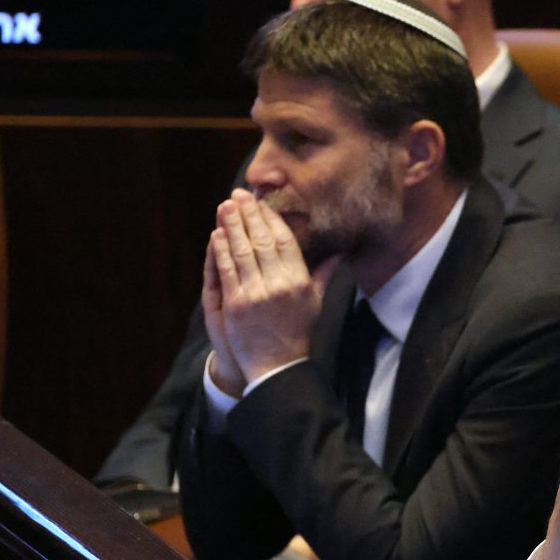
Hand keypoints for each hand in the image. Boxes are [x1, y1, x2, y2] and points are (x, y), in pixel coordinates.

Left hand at [206, 188, 340, 385]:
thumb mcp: (316, 302)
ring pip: (242, 250)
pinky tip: (218, 233)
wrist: (278, 366)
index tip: (261, 203)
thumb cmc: (298, 332)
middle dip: (249, 215)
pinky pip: (227, 269)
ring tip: (226, 206)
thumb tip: (341, 252)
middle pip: (263, 240)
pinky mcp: (236, 304)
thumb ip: (325, 274)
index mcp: (300, 281)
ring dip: (232, 225)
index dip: (272, 219)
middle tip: (239, 194)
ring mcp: (257, 294)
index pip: (286, 241)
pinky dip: (221, 249)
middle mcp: (280, 285)